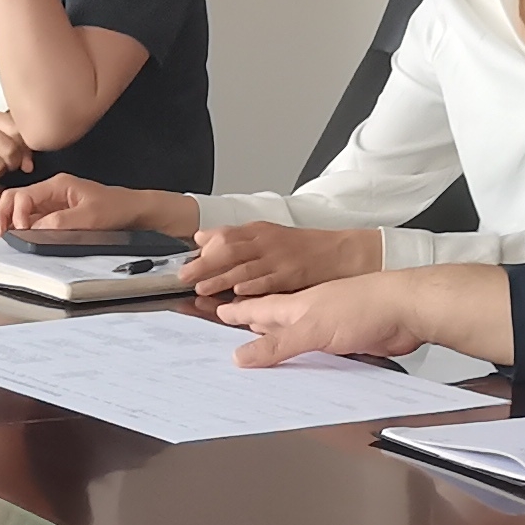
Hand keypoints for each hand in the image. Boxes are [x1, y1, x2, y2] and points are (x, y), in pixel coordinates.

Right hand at [0, 173, 185, 235]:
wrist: (136, 213)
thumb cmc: (117, 210)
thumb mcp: (89, 217)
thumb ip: (60, 223)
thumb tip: (33, 229)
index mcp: (57, 185)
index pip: (22, 196)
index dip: (14, 214)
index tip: (20, 232)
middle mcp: (51, 193)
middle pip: (14, 200)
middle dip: (4, 216)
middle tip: (1, 236)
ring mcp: (53, 205)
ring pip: (21, 211)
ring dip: (12, 224)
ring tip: (9, 240)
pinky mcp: (57, 217)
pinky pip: (33, 221)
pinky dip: (24, 230)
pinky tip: (24, 241)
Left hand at [188, 221, 382, 298]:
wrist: (341, 252)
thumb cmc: (304, 248)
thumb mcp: (268, 237)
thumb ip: (236, 240)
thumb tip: (202, 239)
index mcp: (258, 232)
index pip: (225, 236)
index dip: (204, 248)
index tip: (185, 259)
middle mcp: (266, 242)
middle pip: (228, 250)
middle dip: (204, 264)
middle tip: (183, 276)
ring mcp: (279, 257)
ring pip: (244, 266)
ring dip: (221, 278)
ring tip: (201, 288)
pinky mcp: (292, 272)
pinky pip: (270, 279)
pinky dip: (253, 285)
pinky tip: (238, 291)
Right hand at [219, 275, 429, 367]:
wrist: (408, 310)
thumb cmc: (365, 305)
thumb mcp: (311, 327)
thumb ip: (278, 344)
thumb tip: (241, 356)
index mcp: (295, 305)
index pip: (258, 308)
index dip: (237, 312)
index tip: (218, 312)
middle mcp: (309, 315)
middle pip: (274, 324)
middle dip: (253, 330)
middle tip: (233, 337)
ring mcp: (329, 330)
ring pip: (297, 343)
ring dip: (281, 349)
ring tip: (261, 358)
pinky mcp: (348, 345)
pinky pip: (319, 358)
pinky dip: (307, 363)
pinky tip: (303, 371)